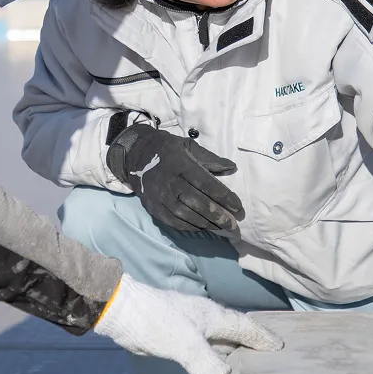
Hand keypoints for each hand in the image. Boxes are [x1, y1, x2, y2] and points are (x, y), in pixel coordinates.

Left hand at [93, 273, 278, 373]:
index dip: (263, 338)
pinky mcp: (178, 336)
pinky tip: (217, 367)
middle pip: (237, 332)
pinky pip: (207, 347)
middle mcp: (207, 320)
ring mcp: (192, 327)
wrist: (121, 312)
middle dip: (254, 342)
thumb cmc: (155, 322)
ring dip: (236, 350)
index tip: (282, 346)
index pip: (245, 327)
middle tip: (273, 357)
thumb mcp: (185, 345)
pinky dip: (218, 356)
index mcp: (213, 316)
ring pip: (221, 340)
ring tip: (251, 365)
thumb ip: (207, 363)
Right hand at [107, 124, 243, 234]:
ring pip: (185, 214)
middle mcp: (169, 181)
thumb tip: (232, 168)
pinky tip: (202, 227)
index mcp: (180, 164)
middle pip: (197, 202)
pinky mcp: (152, 207)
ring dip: (206, 223)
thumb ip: (210, 158)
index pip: (206, 183)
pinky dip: (190, 226)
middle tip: (233, 224)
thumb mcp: (187, 145)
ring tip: (221, 228)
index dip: (224, 197)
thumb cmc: (166, 149)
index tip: (238, 206)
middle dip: (218, 215)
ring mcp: (159, 196)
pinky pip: (173, 221)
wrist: (134, 155)